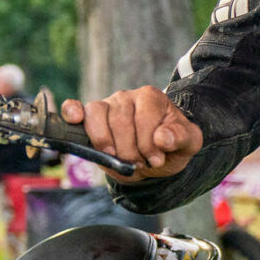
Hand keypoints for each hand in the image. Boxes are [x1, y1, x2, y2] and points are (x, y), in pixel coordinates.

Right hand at [60, 87, 202, 182]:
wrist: (155, 157)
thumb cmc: (171, 146)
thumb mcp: (188, 144)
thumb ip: (181, 138)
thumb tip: (161, 137)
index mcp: (151, 97)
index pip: (144, 119)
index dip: (148, 145)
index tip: (155, 160)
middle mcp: (126, 97)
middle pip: (120, 122)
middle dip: (129, 150)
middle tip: (138, 163)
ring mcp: (106, 106)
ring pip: (96, 117)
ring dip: (106, 144)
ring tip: (118, 157)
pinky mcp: (89, 118)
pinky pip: (75, 108)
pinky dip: (71, 113)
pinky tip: (74, 119)